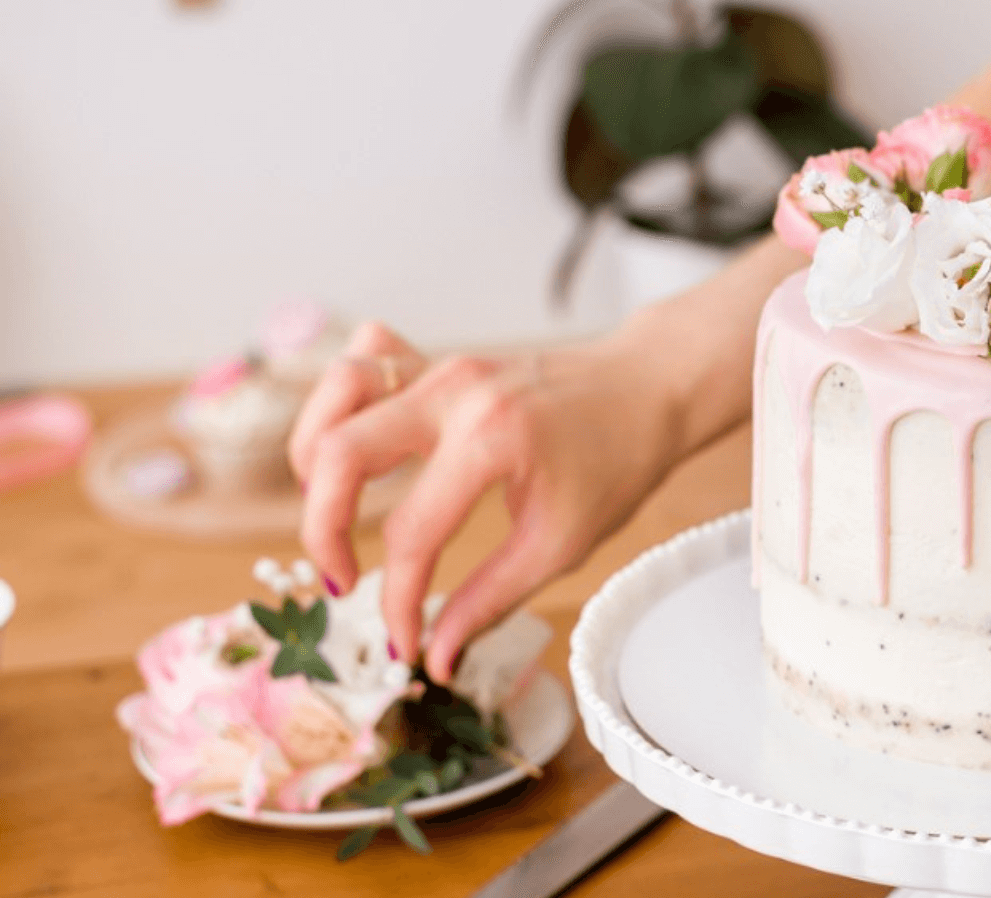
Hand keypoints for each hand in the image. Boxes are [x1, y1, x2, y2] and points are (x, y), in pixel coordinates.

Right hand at [290, 322, 681, 681]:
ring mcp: (444, 368)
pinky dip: (344, 400)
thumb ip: (491, 599)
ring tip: (331, 507)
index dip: (397, 601)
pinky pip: (368, 360)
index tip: (405, 642)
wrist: (650, 387)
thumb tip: (437, 657)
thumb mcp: (564, 542)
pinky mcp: (441, 361)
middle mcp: (455, 394)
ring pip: (338, 389)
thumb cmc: (618, 460)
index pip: (411, 535)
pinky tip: (357, 443)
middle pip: (339, 452)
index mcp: (493, 441)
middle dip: (320, 528)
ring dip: (314, 453)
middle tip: (340, 579)